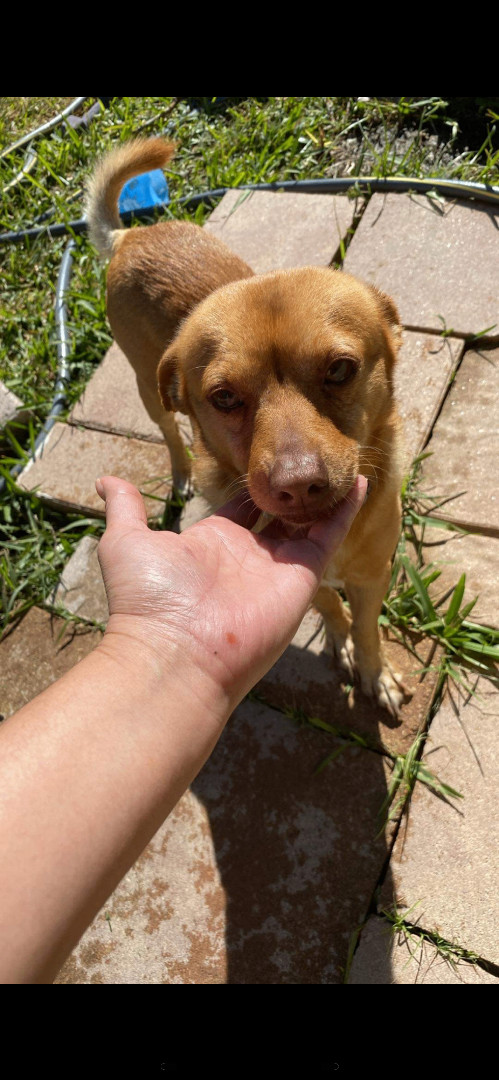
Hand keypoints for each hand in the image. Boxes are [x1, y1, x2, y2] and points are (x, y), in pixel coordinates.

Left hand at [96, 475, 366, 706]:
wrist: (177, 653)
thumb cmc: (148, 599)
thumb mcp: (126, 541)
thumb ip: (125, 509)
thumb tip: (106, 481)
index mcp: (210, 541)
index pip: (241, 505)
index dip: (257, 483)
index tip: (273, 457)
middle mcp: (247, 554)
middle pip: (279, 513)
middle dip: (293, 489)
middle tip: (312, 454)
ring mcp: (277, 566)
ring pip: (308, 522)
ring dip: (322, 494)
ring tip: (339, 460)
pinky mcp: (303, 576)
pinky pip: (328, 537)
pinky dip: (345, 511)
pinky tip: (357, 483)